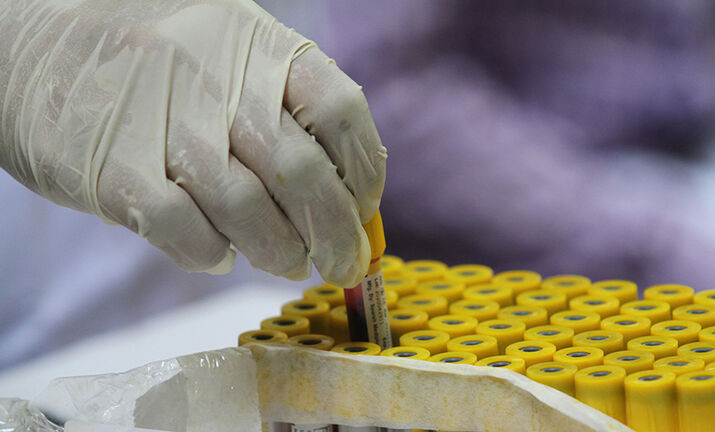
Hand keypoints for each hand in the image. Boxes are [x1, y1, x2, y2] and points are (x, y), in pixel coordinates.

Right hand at [0, 0, 385, 285]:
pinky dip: (214, 255)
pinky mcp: (116, 171)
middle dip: (336, 236)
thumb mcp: (231, 56)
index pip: (341, 112)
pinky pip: (189, 234)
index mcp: (259, 45)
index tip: (364, 210)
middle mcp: (219, 80)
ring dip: (280, 253)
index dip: (364, 174)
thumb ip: (288, 114)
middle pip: (304, 175)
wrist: (32, 47)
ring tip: (283, 260)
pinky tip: (219, 251)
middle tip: (342, 264)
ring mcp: (165, 126)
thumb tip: (349, 201)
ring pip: (250, 214)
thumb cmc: (153, 65)